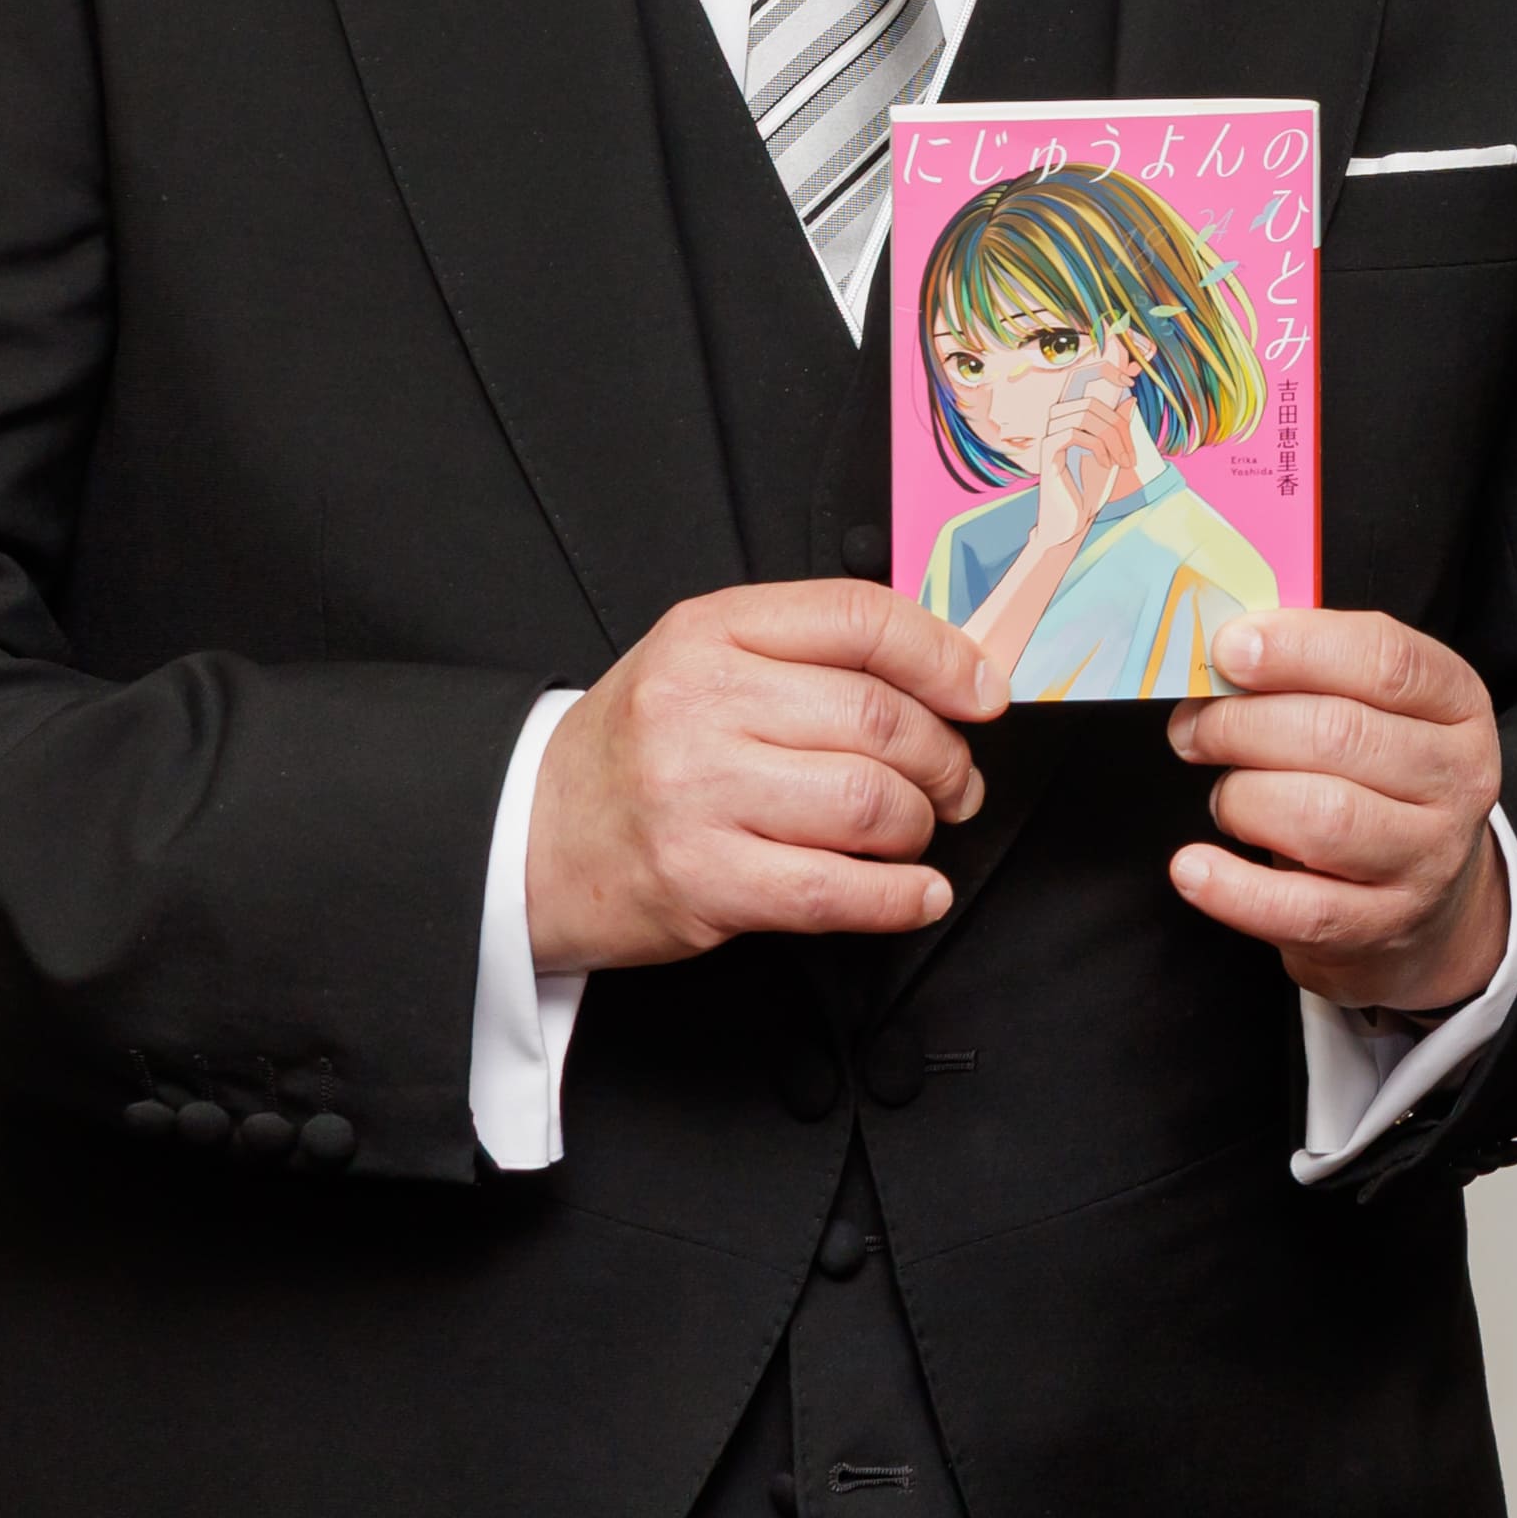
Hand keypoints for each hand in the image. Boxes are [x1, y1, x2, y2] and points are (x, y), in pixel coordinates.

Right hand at [524, 582, 1000, 969]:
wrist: (530, 836)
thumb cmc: (638, 749)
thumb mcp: (704, 662)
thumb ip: (810, 652)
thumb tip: (951, 673)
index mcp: (710, 632)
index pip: (861, 619)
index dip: (947, 657)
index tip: (986, 693)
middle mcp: (702, 705)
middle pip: (881, 719)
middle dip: (945, 757)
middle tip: (956, 783)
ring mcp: (699, 796)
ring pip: (870, 804)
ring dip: (920, 827)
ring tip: (914, 833)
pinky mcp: (704, 882)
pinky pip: (838, 892)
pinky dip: (900, 897)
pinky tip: (915, 894)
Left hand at [1168, 612, 1508, 1013]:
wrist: (1429, 899)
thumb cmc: (1380, 782)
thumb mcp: (1376, 711)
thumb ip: (1312, 672)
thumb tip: (1220, 651)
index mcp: (1457, 703)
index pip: (1385, 659)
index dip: (1297, 648)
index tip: (1228, 649)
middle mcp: (1456, 779)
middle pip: (1341, 734)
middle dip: (1242, 724)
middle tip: (1194, 730)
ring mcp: (1426, 858)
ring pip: (1321, 817)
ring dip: (1242, 798)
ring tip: (1224, 797)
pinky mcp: (1382, 927)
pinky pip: (1299, 909)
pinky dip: (1231, 888)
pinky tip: (1193, 868)